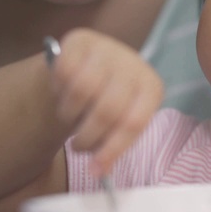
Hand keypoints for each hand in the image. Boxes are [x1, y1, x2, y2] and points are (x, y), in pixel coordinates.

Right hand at [51, 28, 162, 174]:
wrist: (91, 65)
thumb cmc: (109, 101)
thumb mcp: (119, 122)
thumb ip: (113, 146)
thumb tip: (99, 172)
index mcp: (151, 87)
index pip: (133, 122)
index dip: (112, 150)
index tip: (95, 171)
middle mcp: (134, 63)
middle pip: (107, 109)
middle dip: (88, 137)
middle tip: (79, 147)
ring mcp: (107, 47)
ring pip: (81, 90)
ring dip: (69, 114)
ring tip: (70, 119)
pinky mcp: (80, 39)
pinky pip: (63, 72)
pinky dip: (59, 90)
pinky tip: (63, 93)